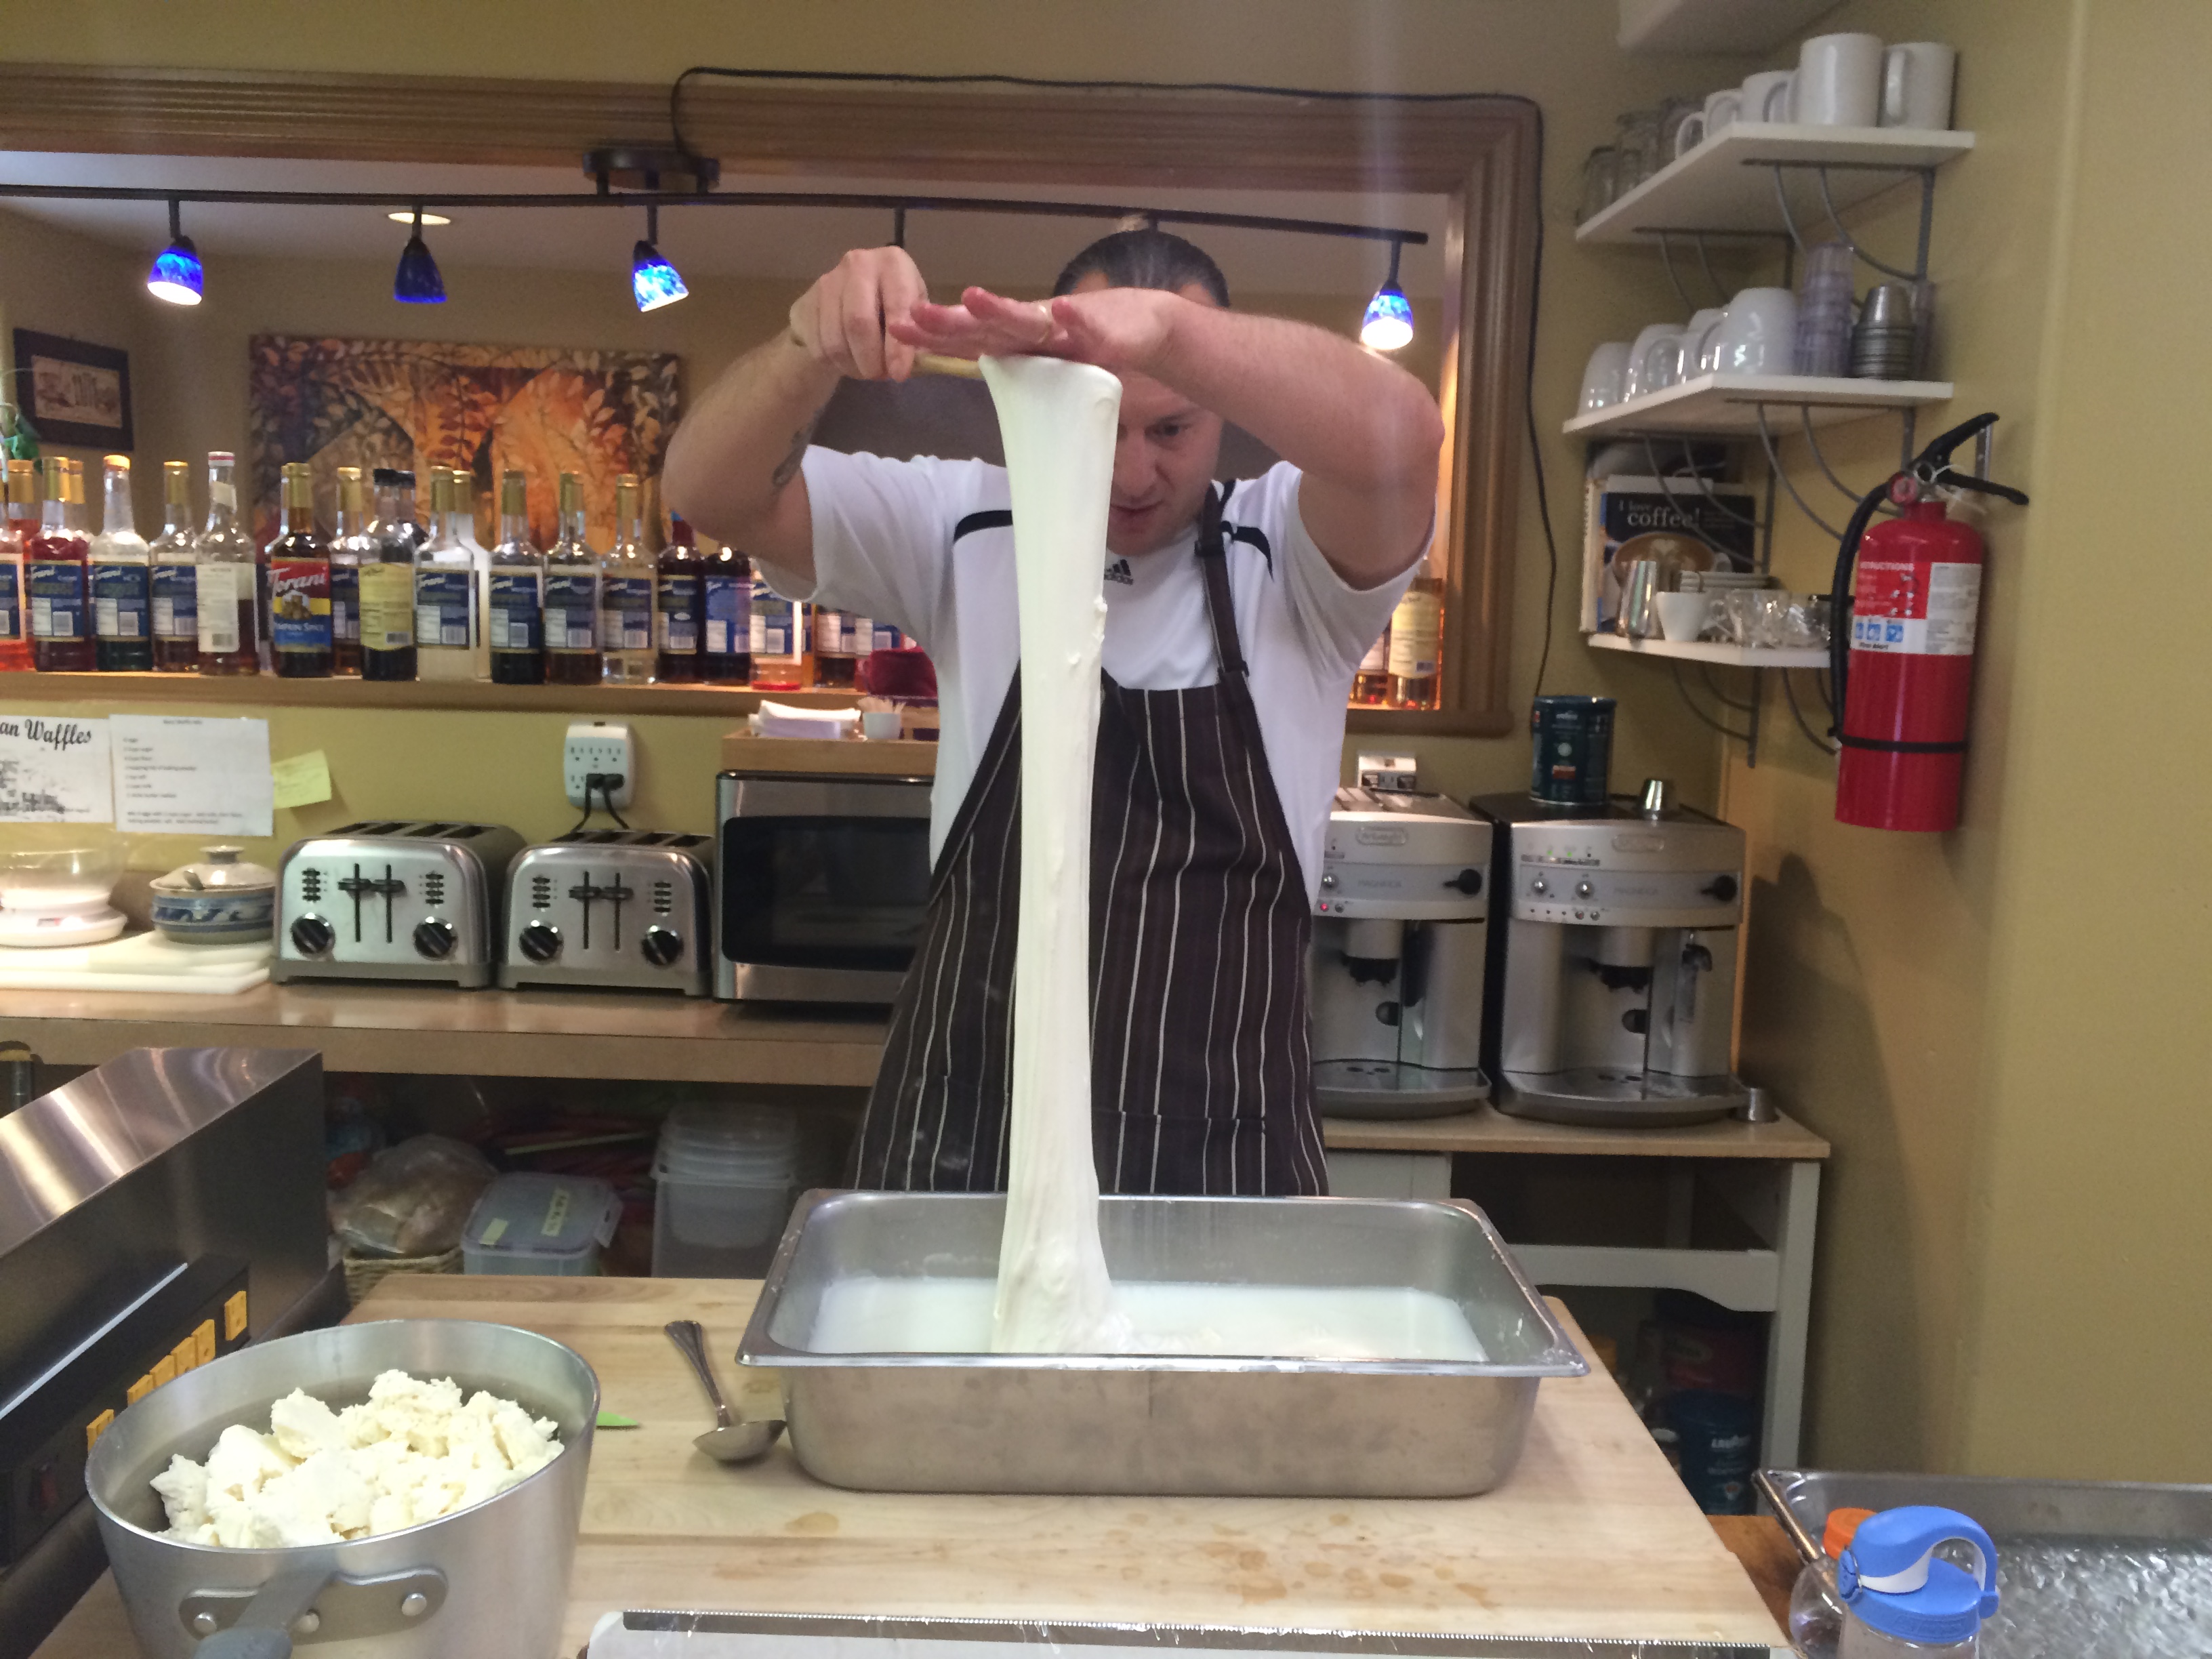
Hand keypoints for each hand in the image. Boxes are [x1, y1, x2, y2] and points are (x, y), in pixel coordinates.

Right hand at [788, 247, 929, 380]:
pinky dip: (836, 365)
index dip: (898, 345)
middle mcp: (859, 263)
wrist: (847, 304)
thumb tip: (917, 358)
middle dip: (871, 359)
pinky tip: (848, 362)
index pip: (896, 305)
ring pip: (835, 340)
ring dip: (853, 366)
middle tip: (880, 376)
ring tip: (866, 370)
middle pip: (858, 322)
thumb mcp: (916, 317)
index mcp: (893, 263)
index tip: (899, 374)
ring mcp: (827, 282)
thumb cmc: (893, 311)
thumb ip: (922, 334)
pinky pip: (819, 347)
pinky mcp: (805, 304)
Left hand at [888, 284, 1181, 374]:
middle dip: (951, 322)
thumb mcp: (1050, 368)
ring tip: (972, 299)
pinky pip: (1088, 327)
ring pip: (1029, 320)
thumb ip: (1020, 376)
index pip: (972, 338)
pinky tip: (1061, 310)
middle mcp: (1037, 329)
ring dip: (1001, 310)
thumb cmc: (1095, 348)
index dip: (936, 335)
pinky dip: (1075, 320)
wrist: (1148, 327)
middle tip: (913, 314)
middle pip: (988, 326)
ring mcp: (1068, 329)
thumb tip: (984, 387)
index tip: (898, 329)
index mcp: (1021, 341)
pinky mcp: (1104, 333)